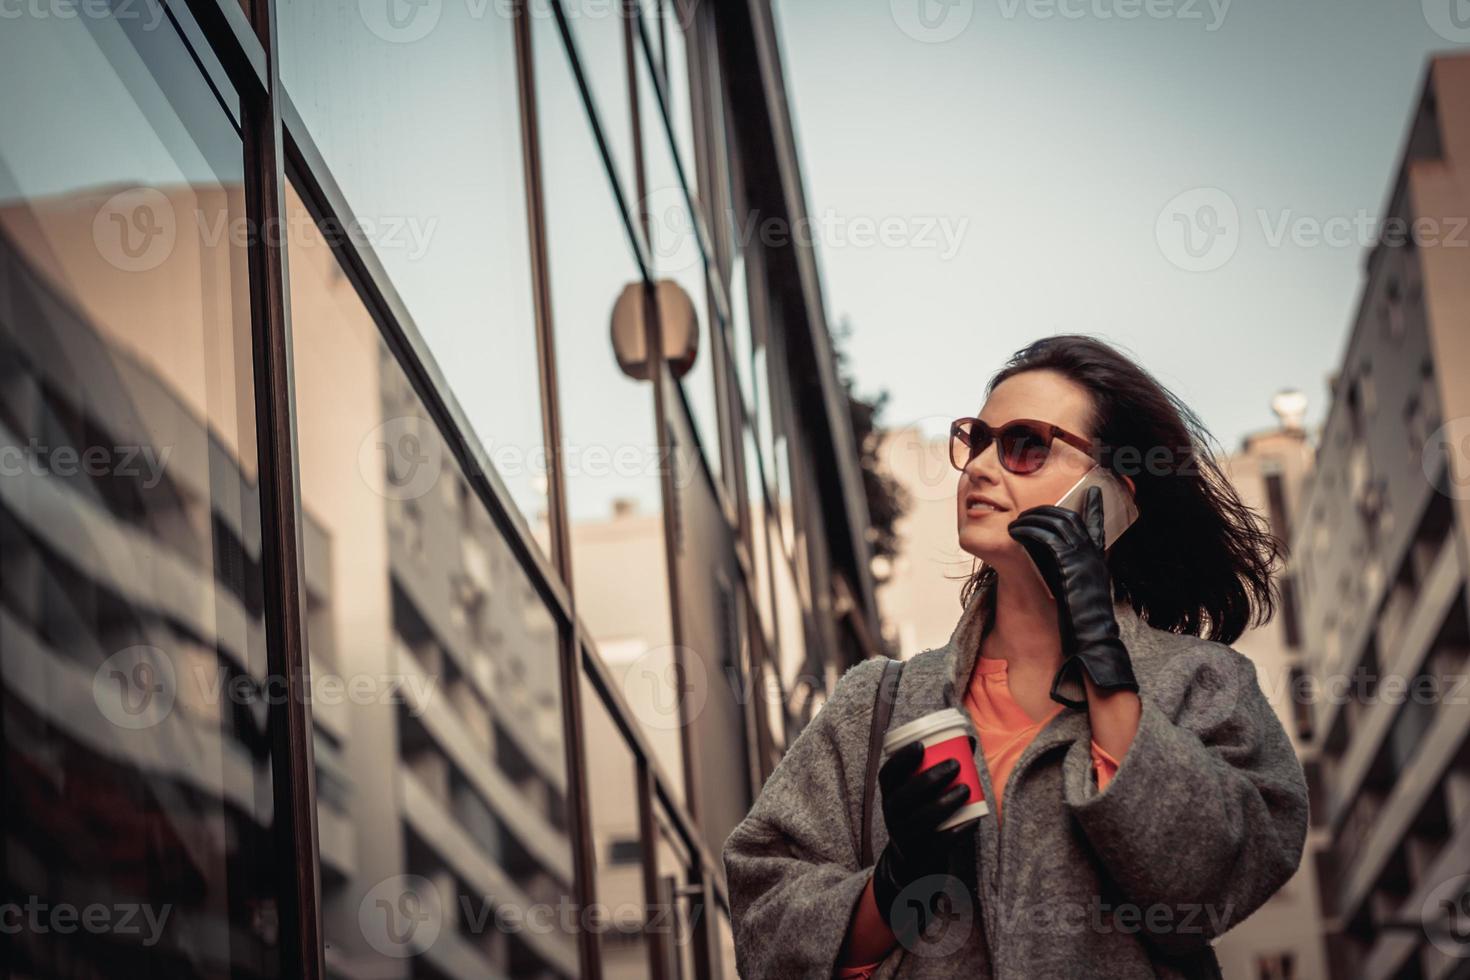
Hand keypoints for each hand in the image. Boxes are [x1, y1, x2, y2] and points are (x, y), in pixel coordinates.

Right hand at [871, 739, 974, 942]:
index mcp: (889, 795)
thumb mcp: (920, 795)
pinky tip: (974, 819)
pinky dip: (958, 831)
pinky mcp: (921, 855)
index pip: (887, 774)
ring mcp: (905, 836)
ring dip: (945, 802)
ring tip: (966, 789)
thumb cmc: (921, 815)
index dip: (901, 759)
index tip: (921, 745)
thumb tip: (968, 740)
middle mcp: (892, 815)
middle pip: (906, 795)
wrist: (912, 862)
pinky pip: (940, 843)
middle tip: (955, 765)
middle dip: (930, 777)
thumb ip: (938, 767)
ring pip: (922, 819)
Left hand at [1007, 483, 1137, 708]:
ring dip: (1033, 519)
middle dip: (1046, 512)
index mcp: (1098, 561)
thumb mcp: (1081, 595)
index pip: (1100, 527)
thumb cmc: (1083, 625)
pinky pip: (1046, 537)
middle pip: (1069, 518)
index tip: (1096, 491)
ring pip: (1056, 522)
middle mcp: (1093, 555)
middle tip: (1027, 514)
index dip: (1097, 508)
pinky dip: (1028, 531)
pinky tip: (1016, 533)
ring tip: (1016, 524)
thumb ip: (1072, 578)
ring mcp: (1084, 558)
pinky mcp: (1070, 565)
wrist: (1092, 642)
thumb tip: (1055, 571)